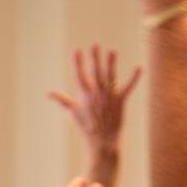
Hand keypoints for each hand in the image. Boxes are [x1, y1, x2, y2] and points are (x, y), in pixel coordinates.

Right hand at [50, 45, 142, 160]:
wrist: (101, 140)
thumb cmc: (85, 126)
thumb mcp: (72, 112)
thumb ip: (61, 100)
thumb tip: (48, 93)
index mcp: (84, 94)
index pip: (79, 75)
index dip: (77, 63)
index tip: (76, 50)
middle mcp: (96, 93)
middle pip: (95, 72)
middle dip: (95, 58)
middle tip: (95, 45)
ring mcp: (109, 96)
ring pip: (110, 76)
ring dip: (111, 63)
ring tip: (112, 51)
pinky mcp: (120, 101)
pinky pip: (128, 87)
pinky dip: (134, 78)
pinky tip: (139, 67)